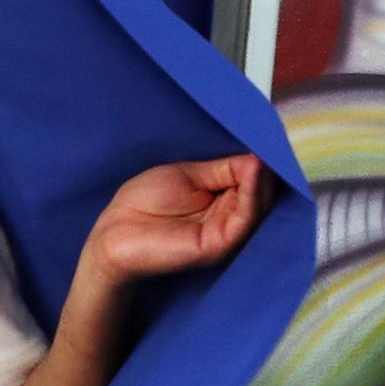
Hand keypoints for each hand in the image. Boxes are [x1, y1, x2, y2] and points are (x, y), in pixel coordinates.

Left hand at [81, 155, 270, 285]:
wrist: (115, 233)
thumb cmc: (143, 204)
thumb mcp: (190, 175)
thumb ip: (224, 170)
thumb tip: (259, 158)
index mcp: (223, 203)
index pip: (254, 182)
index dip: (262, 163)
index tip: (268, 141)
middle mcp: (229, 220)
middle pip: (262, 194)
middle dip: (267, 169)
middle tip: (269, 145)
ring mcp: (227, 234)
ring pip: (259, 205)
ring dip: (262, 178)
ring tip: (261, 156)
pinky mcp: (220, 244)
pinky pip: (246, 217)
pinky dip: (252, 192)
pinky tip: (252, 169)